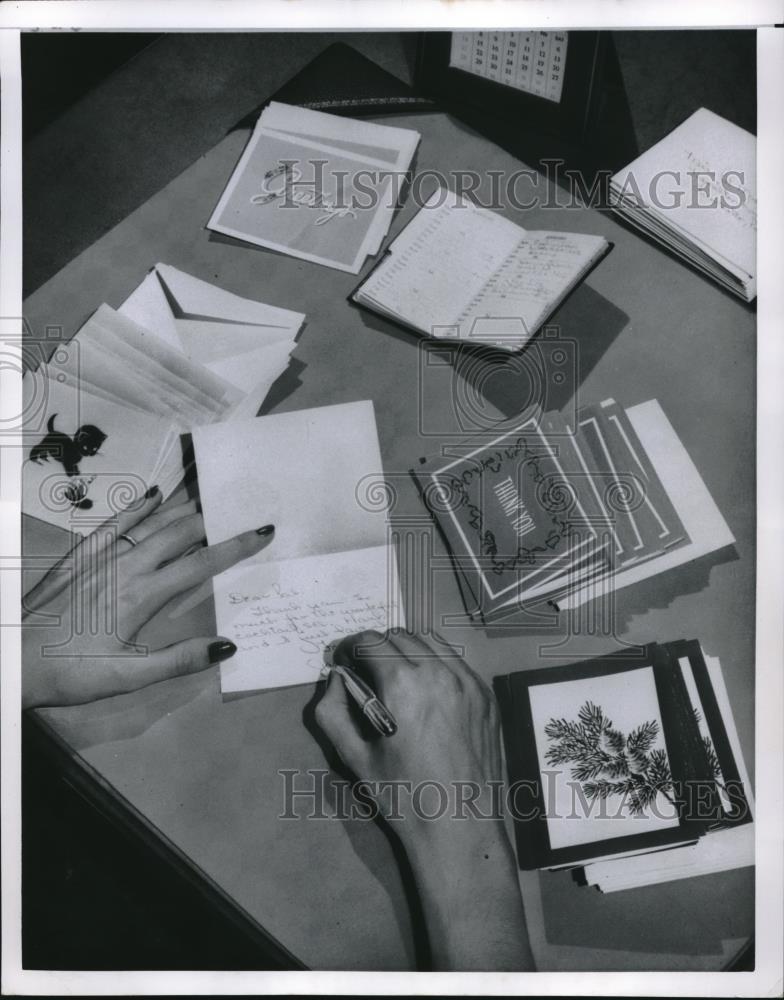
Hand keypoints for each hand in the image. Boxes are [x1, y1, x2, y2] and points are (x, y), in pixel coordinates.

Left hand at [22, 487, 273, 708]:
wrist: (13, 658)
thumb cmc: (70, 672)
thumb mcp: (126, 677)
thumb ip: (177, 660)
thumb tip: (227, 646)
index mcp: (144, 596)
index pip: (202, 564)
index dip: (236, 546)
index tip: (263, 530)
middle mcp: (127, 567)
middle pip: (181, 533)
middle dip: (215, 517)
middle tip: (242, 501)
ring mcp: (102, 557)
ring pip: (152, 523)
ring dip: (184, 507)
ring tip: (210, 491)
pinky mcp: (80, 556)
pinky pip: (114, 523)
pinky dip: (137, 507)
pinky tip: (154, 495)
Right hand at [316, 629, 501, 837]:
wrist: (461, 826)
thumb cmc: (404, 795)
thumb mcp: (355, 758)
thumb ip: (333, 713)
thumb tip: (335, 679)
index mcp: (402, 685)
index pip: (369, 641)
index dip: (350, 648)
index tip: (345, 663)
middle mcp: (438, 673)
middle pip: (399, 635)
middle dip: (377, 647)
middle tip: (368, 671)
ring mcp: (469, 682)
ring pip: (432, 641)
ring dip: (408, 649)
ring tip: (398, 674)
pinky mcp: (487, 696)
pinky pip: (458, 661)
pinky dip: (437, 663)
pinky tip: (429, 689)